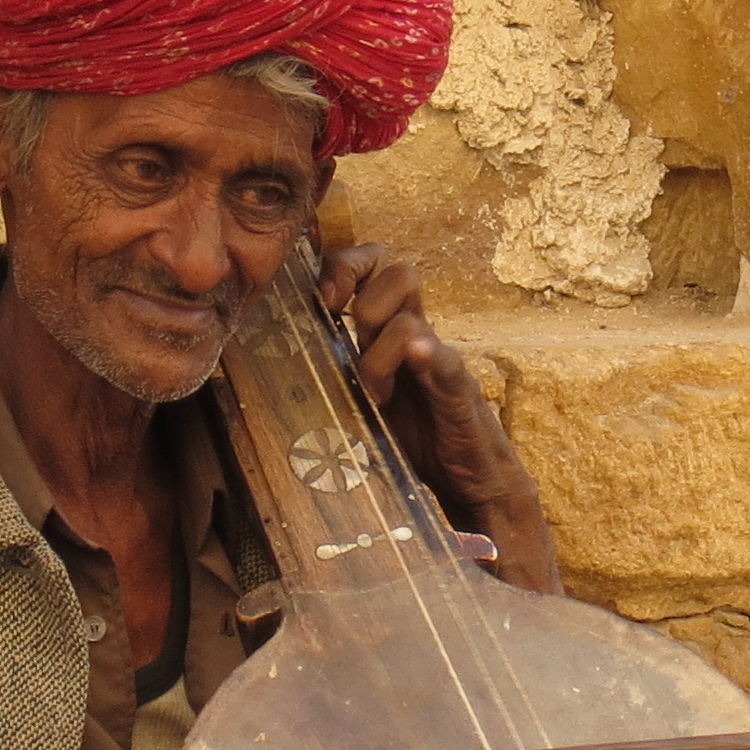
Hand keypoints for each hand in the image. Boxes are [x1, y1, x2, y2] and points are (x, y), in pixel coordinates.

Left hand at [320, 242, 563, 595]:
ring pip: (409, 320)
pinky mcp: (459, 395)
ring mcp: (439, 364)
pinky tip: (418, 352)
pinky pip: (445, 363)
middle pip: (399, 275)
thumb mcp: (365, 399)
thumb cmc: (416, 441)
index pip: (375, 268)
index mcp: (391, 335)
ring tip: (376, 398)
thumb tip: (276, 358)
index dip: (347, 266)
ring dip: (378, 357)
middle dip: (362, 298)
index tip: (323, 299)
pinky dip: (428, 354)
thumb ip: (339, 371)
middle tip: (344, 336)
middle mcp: (417, 339)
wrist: (473, 484)